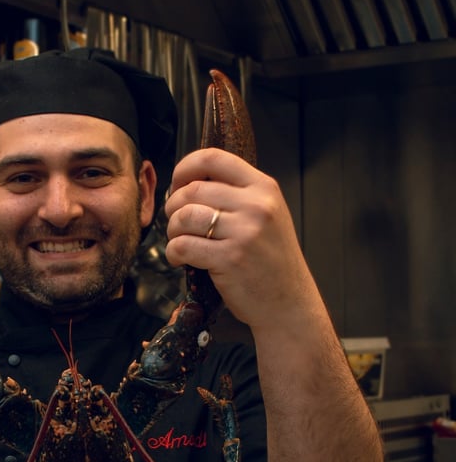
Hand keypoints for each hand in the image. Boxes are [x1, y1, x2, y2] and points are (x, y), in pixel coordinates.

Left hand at [163, 148, 318, 332]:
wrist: (289, 303)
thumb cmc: (271, 262)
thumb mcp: (266, 217)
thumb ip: (237, 197)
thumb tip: (190, 184)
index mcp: (264, 188)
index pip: (214, 158)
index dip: (185, 169)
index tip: (177, 184)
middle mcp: (256, 205)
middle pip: (193, 190)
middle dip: (173, 206)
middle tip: (176, 223)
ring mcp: (244, 232)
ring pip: (184, 216)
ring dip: (172, 230)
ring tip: (179, 242)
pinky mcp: (229, 258)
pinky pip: (183, 245)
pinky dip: (173, 252)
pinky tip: (179, 259)